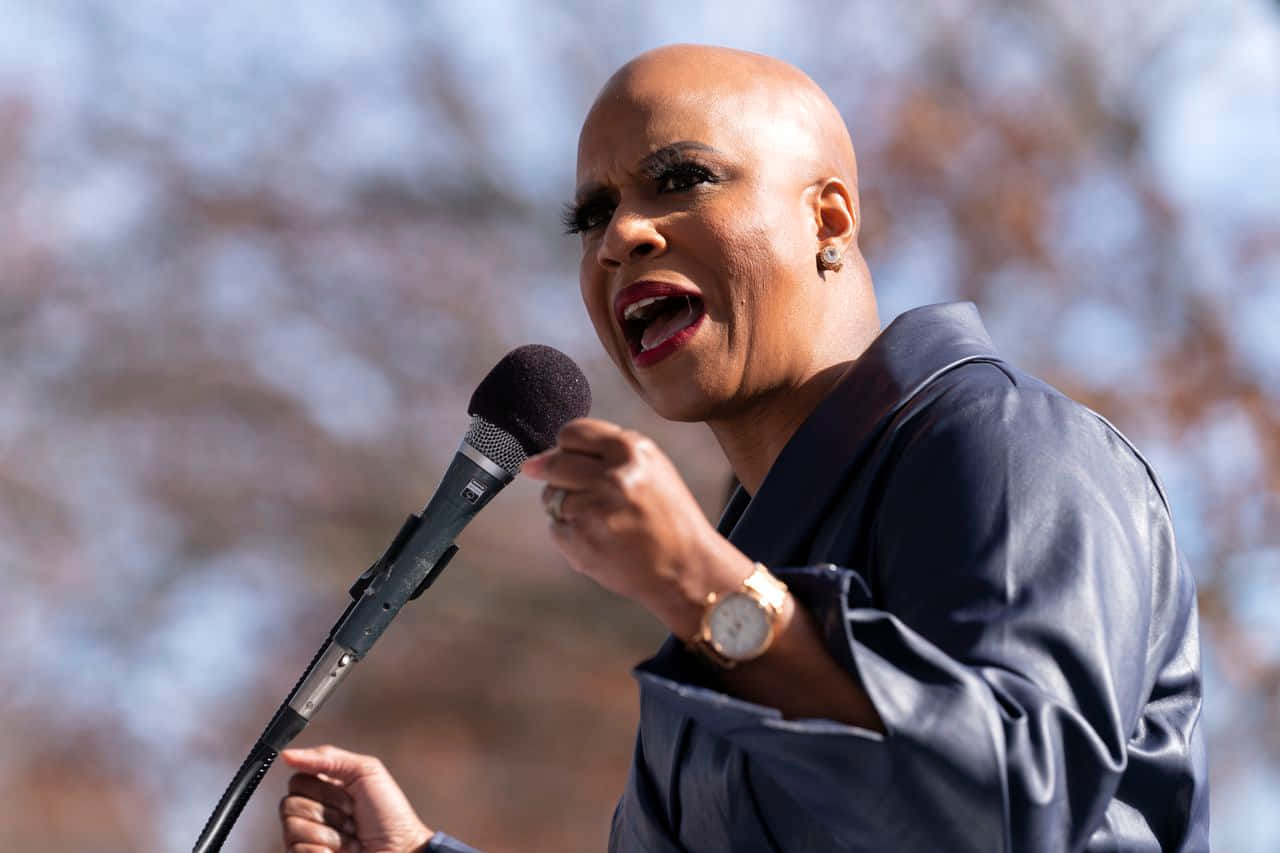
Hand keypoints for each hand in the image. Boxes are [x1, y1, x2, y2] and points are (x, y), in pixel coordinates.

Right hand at [279, 745, 432, 852]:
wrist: (400, 851)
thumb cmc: (390, 817)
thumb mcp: (366, 772)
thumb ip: (327, 757)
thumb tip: (288, 754)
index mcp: (325, 788)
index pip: (297, 780)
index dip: (322, 789)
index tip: (349, 797)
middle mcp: (313, 813)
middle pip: (289, 803)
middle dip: (328, 812)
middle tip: (351, 819)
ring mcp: (307, 838)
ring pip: (291, 827)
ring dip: (329, 834)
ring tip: (349, 838)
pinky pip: (295, 849)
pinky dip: (322, 851)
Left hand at [522, 418, 754, 637]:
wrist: (686, 567)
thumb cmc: (668, 517)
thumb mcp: (650, 469)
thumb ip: (604, 454)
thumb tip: (540, 458)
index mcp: (632, 450)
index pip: (573, 432)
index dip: (567, 446)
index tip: (570, 458)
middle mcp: (612, 475)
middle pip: (554, 463)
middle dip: (556, 476)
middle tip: (580, 494)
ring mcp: (594, 508)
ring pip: (551, 497)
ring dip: (566, 508)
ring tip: (600, 520)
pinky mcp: (581, 538)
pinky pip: (555, 528)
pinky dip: (571, 535)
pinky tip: (600, 540)